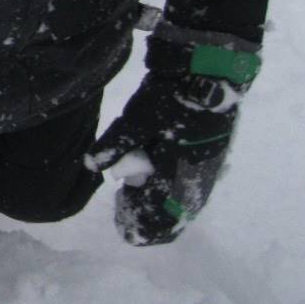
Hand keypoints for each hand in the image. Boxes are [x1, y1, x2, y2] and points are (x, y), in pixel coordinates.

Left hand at [86, 43, 256, 245]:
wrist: (211, 75)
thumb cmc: (172, 96)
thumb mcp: (137, 119)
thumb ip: (115, 145)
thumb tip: (90, 165)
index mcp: (178, 172)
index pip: (158, 214)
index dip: (140, 224)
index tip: (124, 228)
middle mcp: (197, 178)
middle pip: (176, 216)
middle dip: (152, 222)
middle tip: (128, 218)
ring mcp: (209, 170)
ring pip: (187, 205)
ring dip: (164, 210)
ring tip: (138, 203)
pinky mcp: (213, 159)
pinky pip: (195, 190)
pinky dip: (176, 197)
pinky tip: (159, 188)